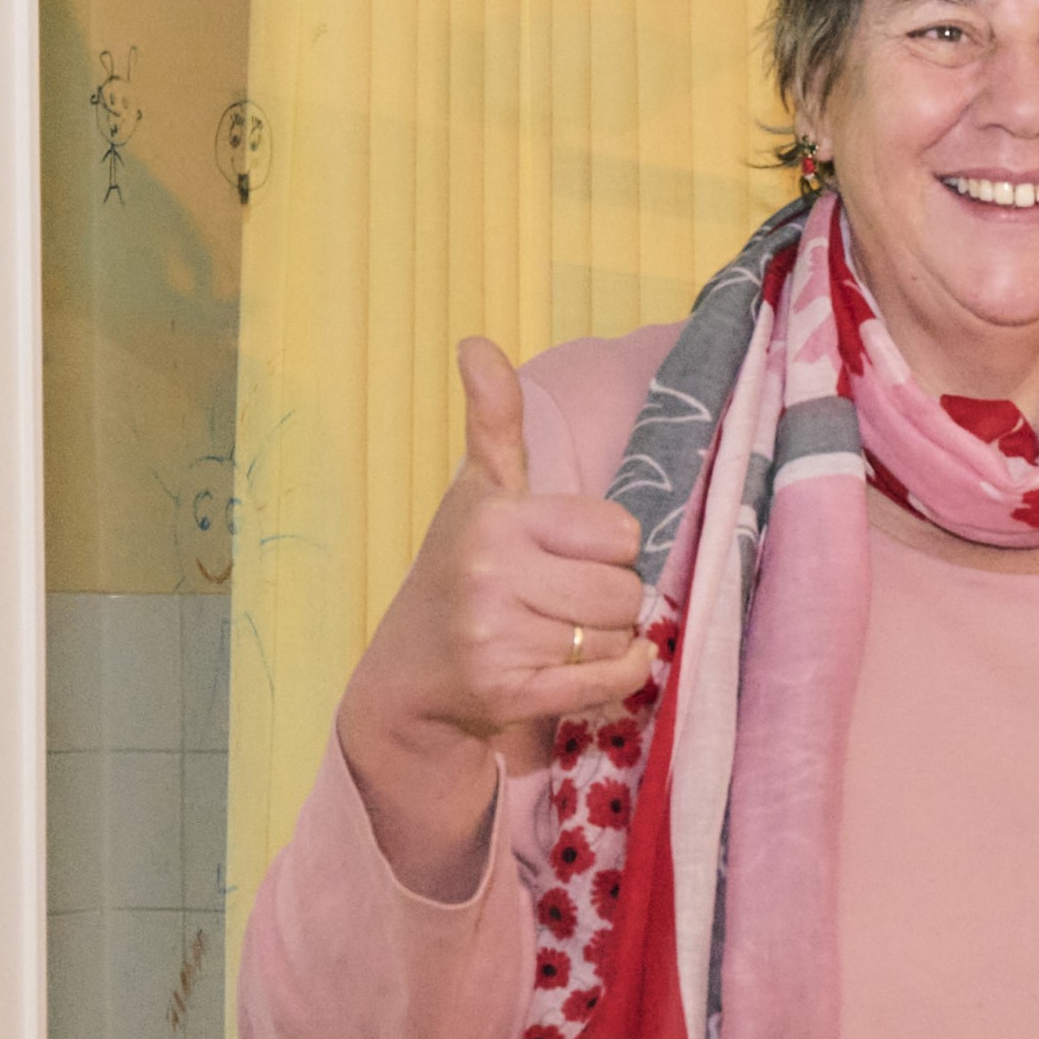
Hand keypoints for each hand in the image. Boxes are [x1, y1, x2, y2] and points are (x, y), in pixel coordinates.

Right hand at [334, 339, 658, 885]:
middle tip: (562, 604)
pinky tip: (597, 666)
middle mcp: (489, 573)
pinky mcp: (510, 695)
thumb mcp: (477, 494)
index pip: (621, 532)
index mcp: (494, 517)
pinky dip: (623, 676)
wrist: (413, 680)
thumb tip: (477, 343)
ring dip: (606, 642)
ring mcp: (496, 638)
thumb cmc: (458, 575)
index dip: (606, 549)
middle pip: (625, 588)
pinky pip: (611, 680)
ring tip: (557, 636)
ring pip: (620, 636)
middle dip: (609, 600)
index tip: (566, 557)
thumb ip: (495, 422)